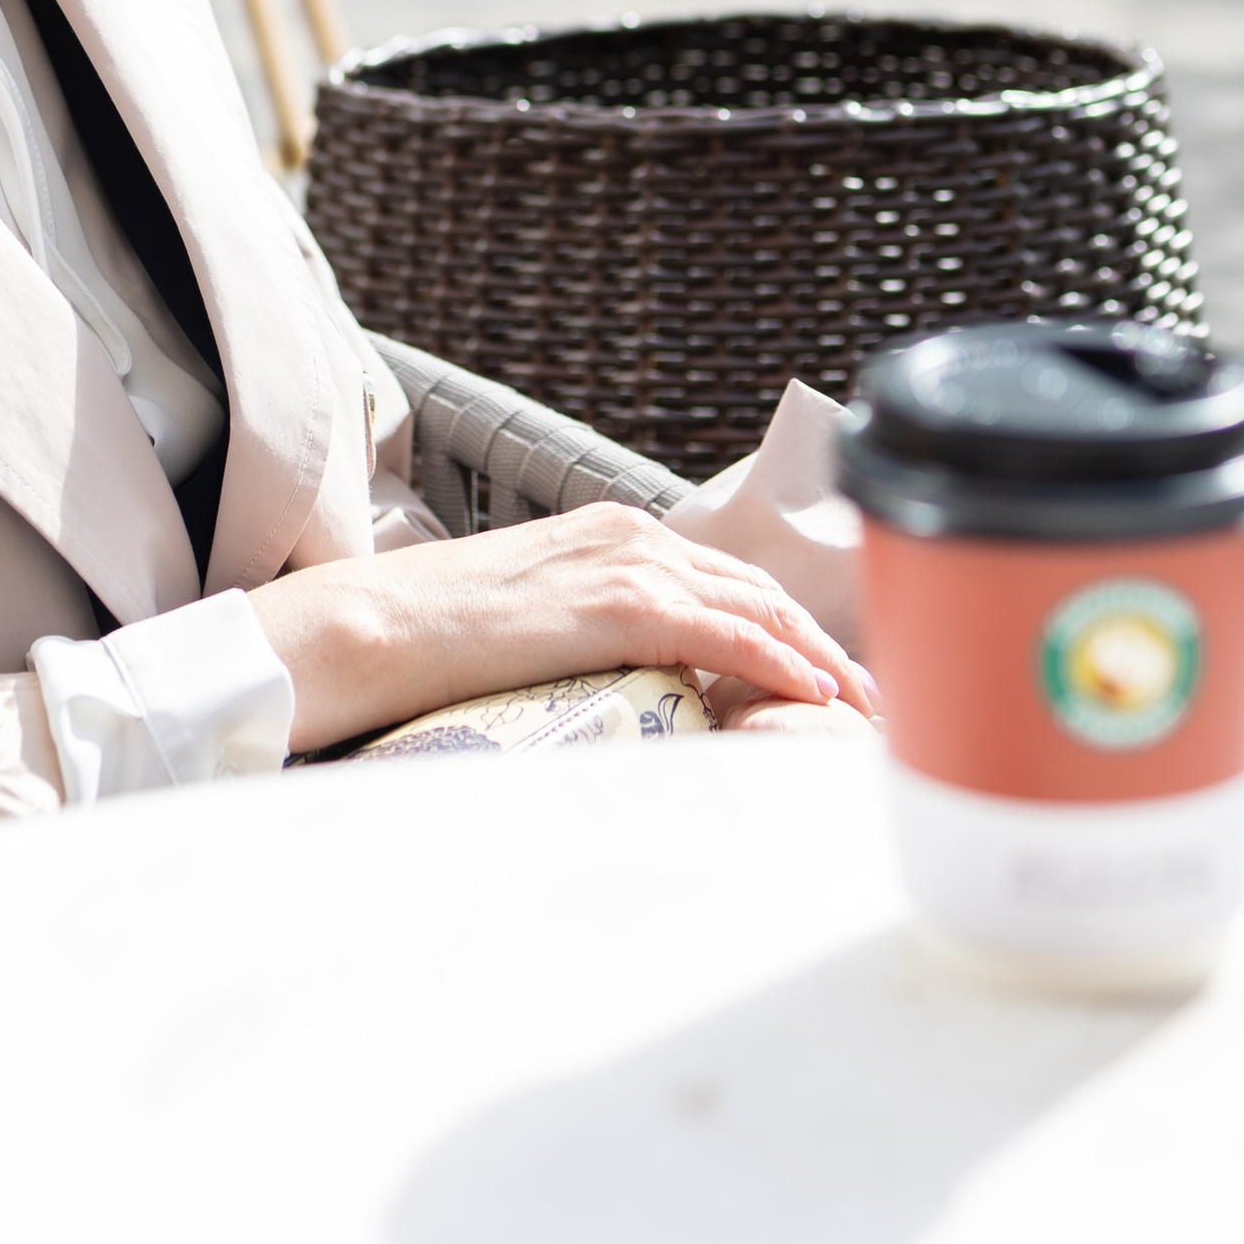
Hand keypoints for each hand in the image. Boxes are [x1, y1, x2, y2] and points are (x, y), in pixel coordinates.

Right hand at [249, 502, 880, 758]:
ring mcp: (627, 565)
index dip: (787, 627)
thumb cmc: (434, 635)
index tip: (829, 675)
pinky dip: (781, 663)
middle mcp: (631, 535)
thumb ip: (589, 633)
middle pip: (759, 590)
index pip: (726, 579)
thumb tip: (630, 686)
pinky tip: (816, 696)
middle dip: (824, 644)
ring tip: (864, 709)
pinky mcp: (618, 605)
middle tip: (870, 700)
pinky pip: (727, 635)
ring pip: (758, 610)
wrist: (373, 627)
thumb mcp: (530, 620)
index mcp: (611, 534)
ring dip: (821, 659)